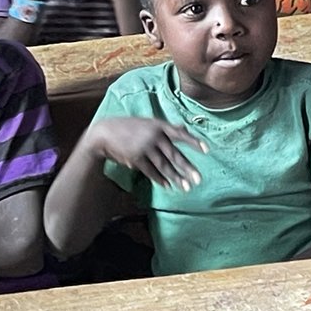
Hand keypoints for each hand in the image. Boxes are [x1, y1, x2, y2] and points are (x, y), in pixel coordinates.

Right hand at [88, 117, 206, 190]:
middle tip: (198, 179)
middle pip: (174, 154)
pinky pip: (150, 171)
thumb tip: (182, 128)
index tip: (207, 150)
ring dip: (175, 177)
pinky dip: (159, 179)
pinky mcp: (135, 158)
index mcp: (159, 125)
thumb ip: (165, 127)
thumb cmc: (128, 127)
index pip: (180, 133)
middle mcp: (154, 136)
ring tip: (186, 187)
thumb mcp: (147, 123)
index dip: (194, 141)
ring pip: (164, 165)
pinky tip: (167, 186)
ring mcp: (144, 147)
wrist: (104, 133)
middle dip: (187, 168)